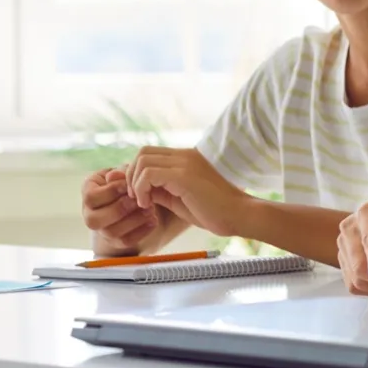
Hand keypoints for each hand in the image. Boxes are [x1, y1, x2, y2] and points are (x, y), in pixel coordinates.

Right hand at [81, 167, 160, 255]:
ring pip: (110, 233)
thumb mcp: (125, 171)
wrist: (138, 193)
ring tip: (150, 210)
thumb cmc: (128, 178)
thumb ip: (121, 173)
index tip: (129, 185)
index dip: (110, 192)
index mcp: (88, 192)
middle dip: (119, 210)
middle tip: (139, 200)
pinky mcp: (116, 240)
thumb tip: (113, 175)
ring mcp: (101, 229)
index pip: (90, 197)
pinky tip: (154, 221)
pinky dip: (141, 232)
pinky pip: (125, 241)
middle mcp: (90, 213)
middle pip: (94, 220)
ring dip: (133, 221)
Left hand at [124, 148, 246, 237]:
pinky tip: (149, 204)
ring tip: (144, 202)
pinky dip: (141, 190)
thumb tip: (138, 189)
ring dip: (135, 183)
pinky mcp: (183, 175)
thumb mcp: (178, 199)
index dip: (136, 173)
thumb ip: (160, 189)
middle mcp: (185, 155)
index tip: (139, 195)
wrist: (237, 215)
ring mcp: (185, 162)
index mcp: (185, 158)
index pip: (150, 153)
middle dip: (131, 176)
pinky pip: (148, 174)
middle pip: (143, 152)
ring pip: (143, 161)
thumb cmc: (212, 211)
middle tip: (138, 198)